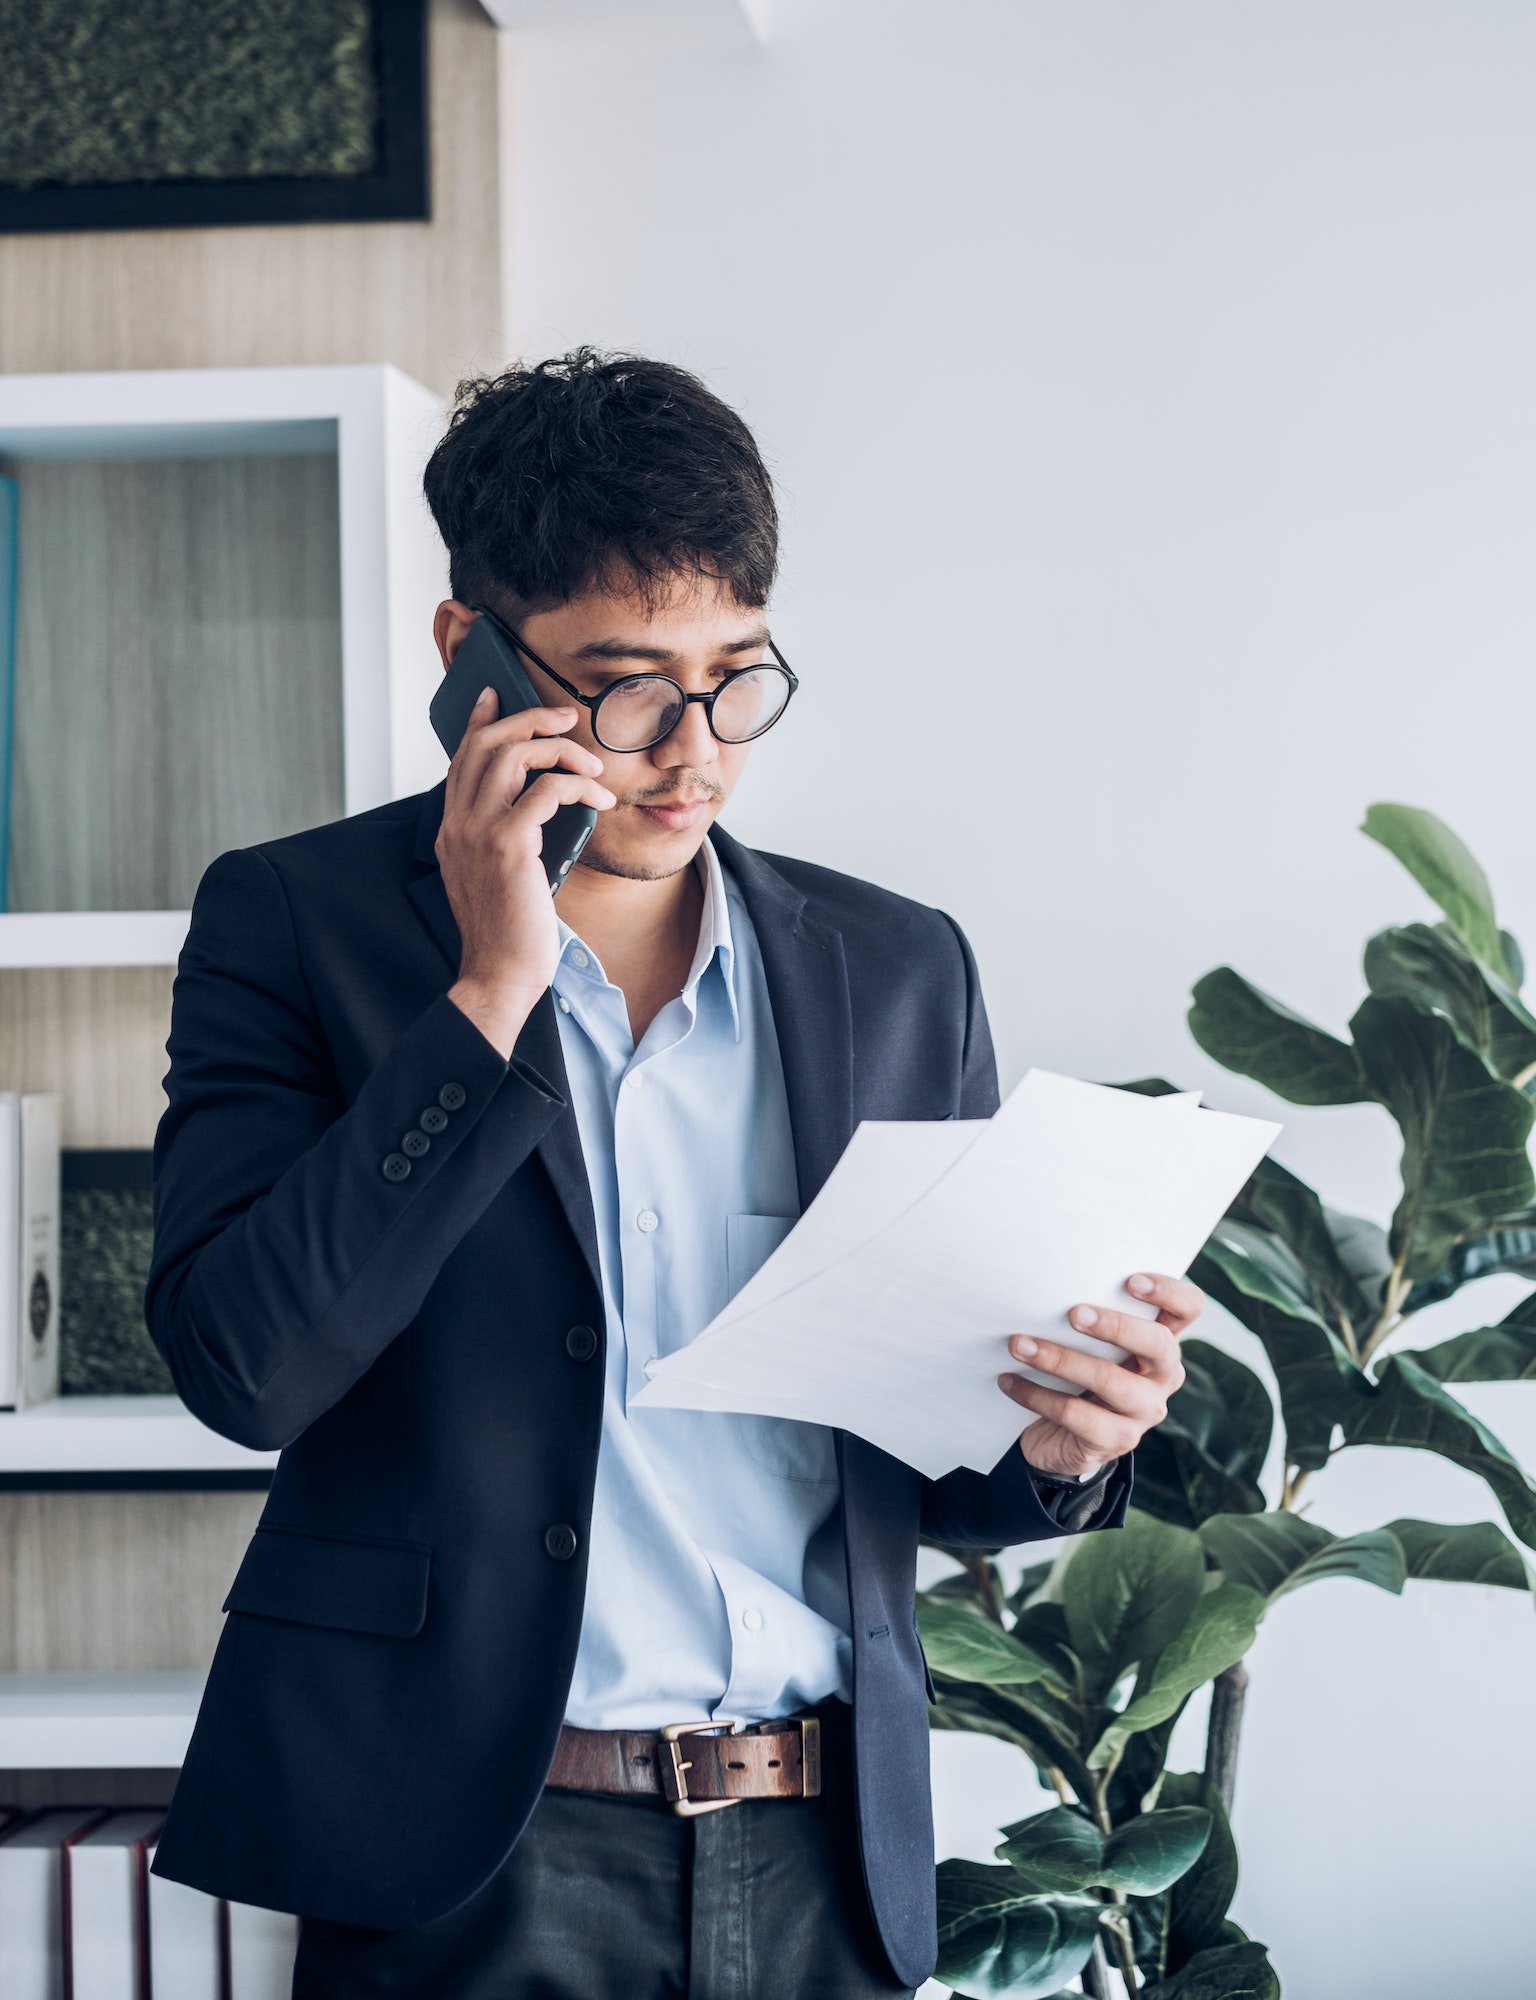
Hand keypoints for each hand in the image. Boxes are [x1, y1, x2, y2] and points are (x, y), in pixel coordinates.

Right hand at [438, 686, 615, 1018]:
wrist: (498, 975)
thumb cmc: (508, 933)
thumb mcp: (497, 877)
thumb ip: (506, 839)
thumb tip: (541, 807)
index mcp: (451, 830)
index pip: (461, 759)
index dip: (480, 723)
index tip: (497, 697)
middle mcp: (457, 824)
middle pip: (487, 744)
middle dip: (529, 720)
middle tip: (565, 718)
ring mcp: (477, 832)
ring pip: (513, 755)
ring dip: (559, 749)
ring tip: (591, 764)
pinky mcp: (508, 845)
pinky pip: (546, 790)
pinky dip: (577, 786)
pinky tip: (599, 800)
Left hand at [997, 1271, 1200, 1479]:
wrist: (1061, 1437)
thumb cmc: (1076, 1373)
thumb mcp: (1089, 1344)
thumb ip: (1087, 1318)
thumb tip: (1044, 1285)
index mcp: (1162, 1341)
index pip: (1188, 1308)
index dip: (1168, 1292)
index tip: (1129, 1280)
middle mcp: (1163, 1375)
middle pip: (1158, 1344)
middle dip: (1115, 1325)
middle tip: (1073, 1314)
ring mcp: (1145, 1411)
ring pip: (1110, 1380)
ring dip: (1059, 1359)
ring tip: (1019, 1345)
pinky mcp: (1117, 1440)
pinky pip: (1076, 1415)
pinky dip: (1036, 1395)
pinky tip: (1009, 1381)